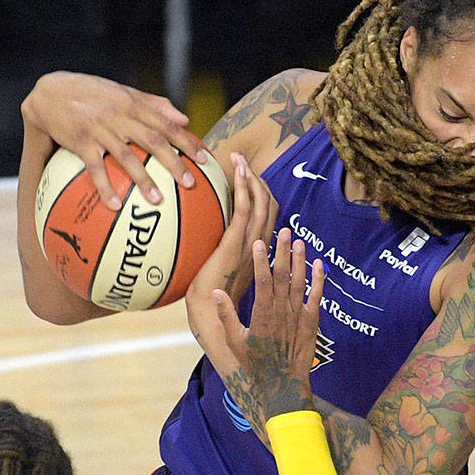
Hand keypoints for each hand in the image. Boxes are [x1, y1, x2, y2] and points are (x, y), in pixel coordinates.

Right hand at [23, 71, 210, 209]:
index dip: (187, 142)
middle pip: (153, 141)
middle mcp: (119, 116)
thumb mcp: (124, 93)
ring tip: (157, 200)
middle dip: (174, 163)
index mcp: (133, 105)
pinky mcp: (80, 142)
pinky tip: (115, 205)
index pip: (166, 124)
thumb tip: (185, 119)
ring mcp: (100, 129)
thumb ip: (155, 105)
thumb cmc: (92, 94)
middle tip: (190, 184)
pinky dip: (105, 186)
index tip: (204, 160)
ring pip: (126, 156)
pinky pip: (95, 168)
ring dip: (143, 179)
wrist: (49, 92)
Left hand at [186, 153, 279, 308]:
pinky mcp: (235, 246)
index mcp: (257, 252)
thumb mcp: (219, 270)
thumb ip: (220, 253)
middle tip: (243, 161)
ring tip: (239, 159)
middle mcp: (259, 246)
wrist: (209, 314)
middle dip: (258, 179)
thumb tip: (205, 238)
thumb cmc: (210, 298)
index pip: (269, 217)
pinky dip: (244, 189)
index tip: (250, 177)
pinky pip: (245, 212)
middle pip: (270, 206)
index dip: (263, 194)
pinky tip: (237, 172)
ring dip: (251, 178)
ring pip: (261, 204)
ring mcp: (249, 246)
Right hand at [187, 209, 321, 439]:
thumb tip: (216, 292)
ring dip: (301, 262)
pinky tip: (320, 265)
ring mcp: (299, 317)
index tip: (259, 242)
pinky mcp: (312, 324)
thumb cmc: (255, 365)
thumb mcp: (235, 342)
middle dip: (283, 253)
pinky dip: (319, 281)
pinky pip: (317, 298)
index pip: (262, 281)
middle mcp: (282, 313)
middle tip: (283, 231)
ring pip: (300, 284)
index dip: (262, 260)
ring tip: (300, 241)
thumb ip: (226, 316)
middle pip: (283, 277)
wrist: (283, 386)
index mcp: (262, 315)